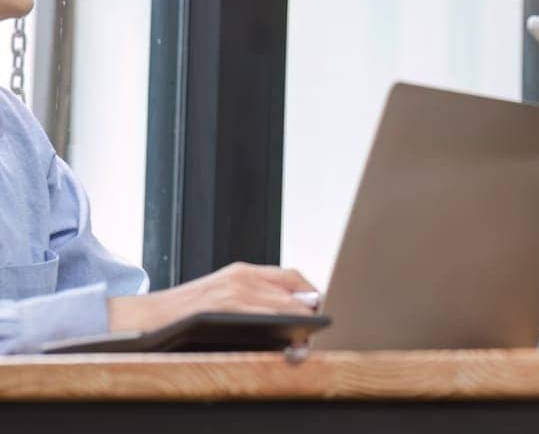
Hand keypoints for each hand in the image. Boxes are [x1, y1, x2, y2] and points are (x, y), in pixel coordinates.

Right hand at [107, 263, 317, 333]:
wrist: (144, 318)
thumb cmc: (183, 313)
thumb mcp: (221, 296)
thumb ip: (252, 299)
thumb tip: (288, 314)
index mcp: (241, 272)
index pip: (290, 276)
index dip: (310, 292)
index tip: (319, 307)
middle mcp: (240, 277)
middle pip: (291, 291)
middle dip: (309, 312)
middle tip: (317, 331)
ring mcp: (232, 291)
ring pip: (281, 304)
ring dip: (299, 323)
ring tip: (307, 341)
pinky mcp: (222, 307)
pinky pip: (261, 316)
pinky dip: (279, 328)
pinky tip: (287, 341)